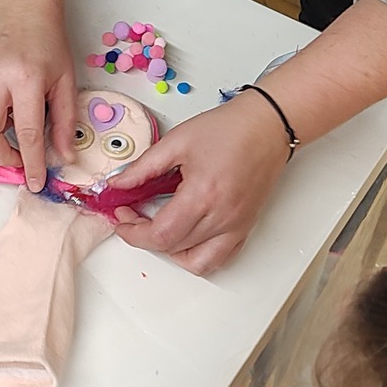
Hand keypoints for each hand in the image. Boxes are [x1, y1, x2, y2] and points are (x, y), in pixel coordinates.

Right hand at [0, 7, 76, 191]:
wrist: (24, 10)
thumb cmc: (46, 41)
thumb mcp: (66, 81)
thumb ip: (65, 121)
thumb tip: (63, 153)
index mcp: (25, 78)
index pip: (26, 134)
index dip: (31, 163)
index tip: (34, 180)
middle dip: (0, 157)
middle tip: (16, 159)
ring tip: (7, 132)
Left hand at [108, 93, 291, 273]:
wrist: (267, 125)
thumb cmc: (230, 128)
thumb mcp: (177, 141)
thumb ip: (143, 167)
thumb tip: (119, 184)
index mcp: (203, 195)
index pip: (159, 234)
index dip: (133, 232)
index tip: (121, 217)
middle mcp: (222, 217)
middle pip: (173, 247)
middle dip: (144, 236)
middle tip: (132, 214)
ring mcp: (236, 226)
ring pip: (194, 260)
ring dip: (169, 250)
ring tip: (158, 228)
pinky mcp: (245, 227)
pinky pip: (219, 259)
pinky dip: (197, 256)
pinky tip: (184, 237)